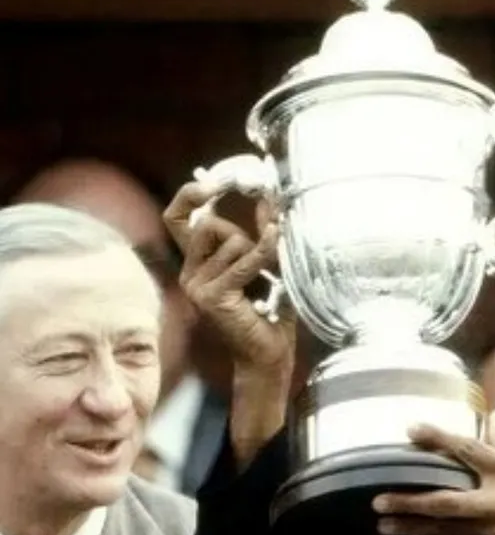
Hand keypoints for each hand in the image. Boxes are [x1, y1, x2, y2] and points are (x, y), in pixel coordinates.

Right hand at [162, 181, 296, 373]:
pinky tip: (277, 239)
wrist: (268, 353)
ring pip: (232, 241)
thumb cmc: (269, 310)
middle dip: (242, 232)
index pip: (177, 219)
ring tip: (268, 282)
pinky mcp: (213, 296)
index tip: (216, 181)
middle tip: (264, 254)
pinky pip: (244, 260)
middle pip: (210, 225)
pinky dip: (265, 250)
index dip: (190, 195)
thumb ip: (259, 233)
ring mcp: (196, 286)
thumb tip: (267, 200)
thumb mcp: (264, 263)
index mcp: (196, 264)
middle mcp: (189, 273)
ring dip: (259, 253)